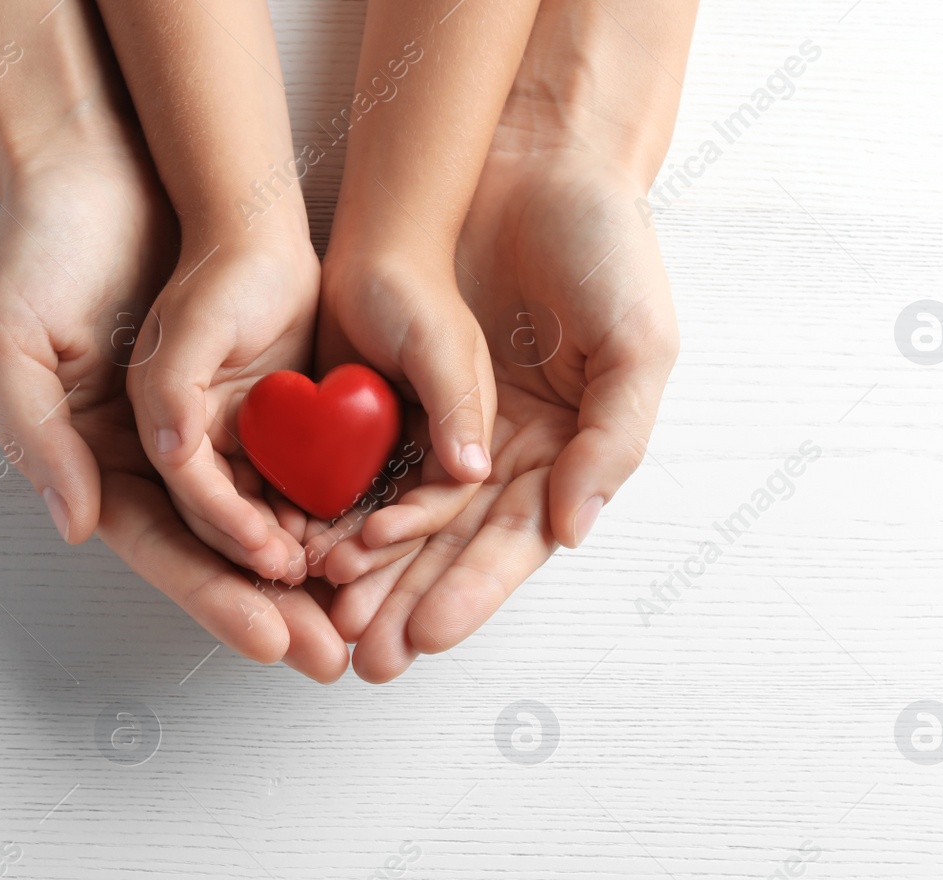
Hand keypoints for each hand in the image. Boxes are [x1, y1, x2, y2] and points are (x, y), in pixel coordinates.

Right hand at [0, 136, 347, 680]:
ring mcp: (210, 421)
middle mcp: (156, 454)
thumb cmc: (41, 248)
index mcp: (94, 458)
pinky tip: (375, 534)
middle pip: (222, 548)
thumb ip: (37, 434)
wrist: (108, 159)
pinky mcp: (259, 387)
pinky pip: (302, 452)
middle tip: (329, 659)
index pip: (159, 546)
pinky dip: (335, 495)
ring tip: (361, 622)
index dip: (212, 596)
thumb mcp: (9, 340)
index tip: (268, 639)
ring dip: (315, 569)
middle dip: (276, 607)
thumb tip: (77, 527)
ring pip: (270, 509)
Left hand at [332, 147, 678, 681]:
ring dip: (364, 569)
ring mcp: (442, 423)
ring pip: (395, 512)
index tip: (426, 636)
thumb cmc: (604, 246)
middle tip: (365, 657)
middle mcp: (500, 452)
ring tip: (328, 616)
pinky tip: (306, 540)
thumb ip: (611, 439)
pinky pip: (358, 455)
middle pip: (446, 547)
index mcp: (562, 454)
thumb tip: (572, 532)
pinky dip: (334, 499)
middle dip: (407, 602)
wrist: (533, 159)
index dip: (471, 593)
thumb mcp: (636, 343)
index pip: (512, 544)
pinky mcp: (392, 390)